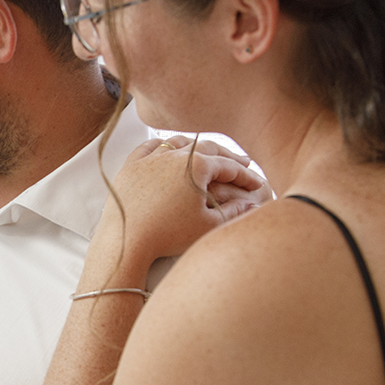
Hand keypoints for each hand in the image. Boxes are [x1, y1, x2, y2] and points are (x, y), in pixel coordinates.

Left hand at [105, 136, 267, 265]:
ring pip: (178, 143)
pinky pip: (149, 147)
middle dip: (227, 157)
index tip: (257, 184)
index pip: (229, 167)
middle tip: (242, 164)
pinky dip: (163, 145)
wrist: (126, 241)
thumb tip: (251, 204)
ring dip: (197, 147)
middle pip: (208, 148)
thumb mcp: (208, 226)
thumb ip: (234, 211)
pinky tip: (169, 150)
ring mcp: (150, 157)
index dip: (246, 176)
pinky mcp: (130, 166)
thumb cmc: (169, 236)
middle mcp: (174, 155)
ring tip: (208, 153)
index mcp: (197, 165)